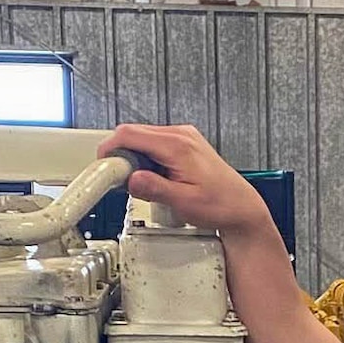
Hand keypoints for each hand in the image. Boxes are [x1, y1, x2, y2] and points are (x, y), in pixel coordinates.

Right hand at [97, 122, 273, 238]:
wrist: (241, 208)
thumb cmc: (220, 206)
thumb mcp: (183, 202)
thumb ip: (154, 189)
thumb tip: (131, 180)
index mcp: (178, 145)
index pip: (130, 134)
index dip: (110, 149)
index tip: (102, 166)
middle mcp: (181, 135)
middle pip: (134, 134)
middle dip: (122, 156)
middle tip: (120, 181)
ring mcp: (183, 137)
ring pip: (143, 139)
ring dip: (135, 159)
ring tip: (143, 185)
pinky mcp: (184, 144)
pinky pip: (155, 145)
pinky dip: (147, 160)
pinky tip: (155, 179)